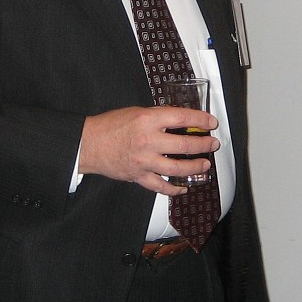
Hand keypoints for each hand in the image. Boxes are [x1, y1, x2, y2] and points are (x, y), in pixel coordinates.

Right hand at [79, 106, 218, 194]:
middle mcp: (148, 141)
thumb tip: (181, 120)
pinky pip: (161, 186)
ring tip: (205, 164)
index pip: (182, 118)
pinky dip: (175, 189)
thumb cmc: (110, 126)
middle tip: (212, 144)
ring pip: (177, 169)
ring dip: (195, 167)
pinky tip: (184, 187)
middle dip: (203, 145)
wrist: (88, 144)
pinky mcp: (139, 176)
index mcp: (148, 120)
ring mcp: (144, 161)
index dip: (200, 120)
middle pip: (184, 145)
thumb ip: (159, 117)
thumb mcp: (137, 112)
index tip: (210, 123)